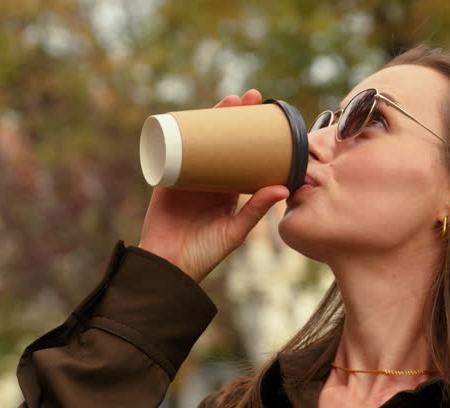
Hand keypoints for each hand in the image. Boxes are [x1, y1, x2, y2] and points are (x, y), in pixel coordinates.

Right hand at [137, 89, 289, 282]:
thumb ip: (255, 210)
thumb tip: (284, 187)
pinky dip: (176, 132)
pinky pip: (170, 150)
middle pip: (221, 140)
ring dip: (210, 117)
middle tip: (250, 97)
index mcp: (227, 190)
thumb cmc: (205, 254)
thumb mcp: (234, 230)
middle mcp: (208, 179)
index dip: (252, 135)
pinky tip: (187, 114)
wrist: (169, 268)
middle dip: (233, 117)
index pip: (242, 154)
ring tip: (228, 101)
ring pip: (199, 139)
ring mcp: (186, 175)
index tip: (267, 116)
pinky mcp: (165, 178)